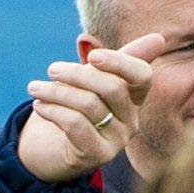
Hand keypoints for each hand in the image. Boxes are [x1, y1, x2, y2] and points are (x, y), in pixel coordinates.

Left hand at [16, 33, 163, 182]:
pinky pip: (76, 126)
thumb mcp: (94, 80)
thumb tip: (159, 38)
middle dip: (77, 74)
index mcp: (134, 97)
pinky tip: (39, 105)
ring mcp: (118, 139)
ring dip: (56, 92)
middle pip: (111, 87)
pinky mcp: (98, 155)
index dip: (120, 62)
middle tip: (52, 70)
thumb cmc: (77, 107)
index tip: (91, 56)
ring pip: (89, 105)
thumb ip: (118, 59)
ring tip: (34, 88)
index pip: (142, 75)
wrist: (55, 147)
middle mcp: (132, 119)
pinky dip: (54, 111)